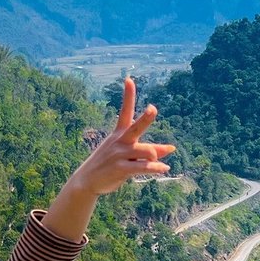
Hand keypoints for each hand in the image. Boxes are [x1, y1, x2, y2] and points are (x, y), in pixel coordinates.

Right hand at [41, 78, 173, 241]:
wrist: (87, 181)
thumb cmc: (111, 164)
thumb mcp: (129, 154)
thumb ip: (151, 150)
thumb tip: (172, 148)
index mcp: (120, 133)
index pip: (125, 111)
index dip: (128, 95)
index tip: (129, 79)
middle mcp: (120, 141)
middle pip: (136, 127)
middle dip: (145, 118)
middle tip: (152, 108)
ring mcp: (120, 155)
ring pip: (146, 152)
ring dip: (155, 156)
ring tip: (161, 164)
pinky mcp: (121, 169)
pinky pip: (143, 167)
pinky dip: (156, 168)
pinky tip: (164, 169)